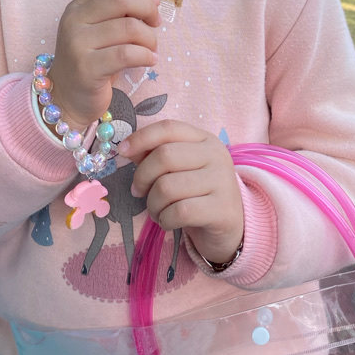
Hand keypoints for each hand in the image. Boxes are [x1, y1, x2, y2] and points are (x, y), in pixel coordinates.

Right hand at [50, 0, 160, 128]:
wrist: (66, 98)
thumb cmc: (91, 62)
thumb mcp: (101, 30)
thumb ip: (118, 8)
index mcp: (77, 8)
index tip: (154, 4)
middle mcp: (73, 22)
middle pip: (121, 0)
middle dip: (147, 9)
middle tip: (156, 23)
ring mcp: (77, 44)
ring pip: (128, 28)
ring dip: (150, 38)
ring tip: (152, 49)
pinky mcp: (86, 68)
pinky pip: (126, 54)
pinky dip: (146, 55)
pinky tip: (150, 61)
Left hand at [120, 120, 244, 266]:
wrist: (232, 226)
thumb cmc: (198, 193)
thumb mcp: (180, 169)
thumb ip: (155, 155)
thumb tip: (126, 148)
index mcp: (205, 139)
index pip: (169, 128)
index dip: (141, 137)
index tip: (121, 151)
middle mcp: (216, 155)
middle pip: (165, 156)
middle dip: (142, 177)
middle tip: (138, 192)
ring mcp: (222, 181)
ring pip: (168, 187)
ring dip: (152, 204)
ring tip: (156, 211)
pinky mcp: (221, 209)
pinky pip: (179, 211)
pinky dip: (165, 219)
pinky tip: (168, 222)